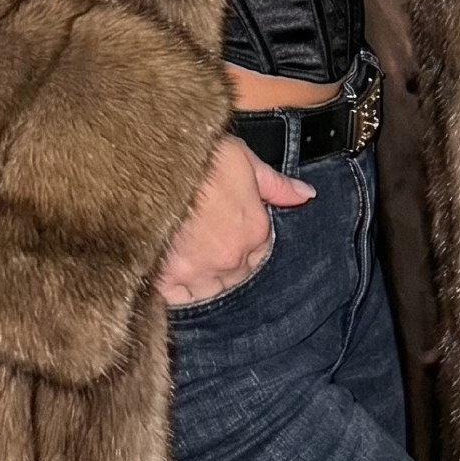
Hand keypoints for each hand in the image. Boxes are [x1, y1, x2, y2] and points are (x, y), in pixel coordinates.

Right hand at [154, 133, 315, 305]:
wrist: (153, 161)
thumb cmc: (197, 157)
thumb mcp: (244, 159)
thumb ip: (277, 185)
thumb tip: (306, 195)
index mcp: (254, 231)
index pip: (262, 254)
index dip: (248, 245)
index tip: (232, 235)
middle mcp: (231, 259)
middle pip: (238, 278)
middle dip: (229, 268)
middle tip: (211, 250)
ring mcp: (199, 272)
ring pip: (212, 295)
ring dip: (207, 286)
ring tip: (194, 269)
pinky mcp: (167, 279)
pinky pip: (180, 303)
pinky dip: (181, 299)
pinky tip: (176, 287)